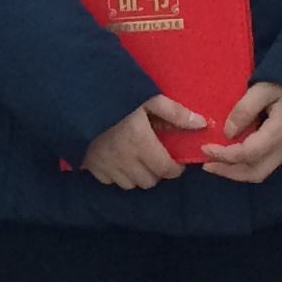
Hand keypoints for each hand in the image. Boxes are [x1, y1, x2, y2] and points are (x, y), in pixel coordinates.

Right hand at [81, 93, 201, 190]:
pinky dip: (117, 176)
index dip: (175, 169)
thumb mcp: (148, 98)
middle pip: (149, 182)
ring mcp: (106, 165)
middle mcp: (125, 160)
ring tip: (137, 161)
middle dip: (156, 173)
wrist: (80, 98)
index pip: (166, 170)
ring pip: (129, 185)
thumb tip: (201, 124)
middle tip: (156, 158)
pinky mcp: (91, 166)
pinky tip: (118, 161)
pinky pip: (109, 181)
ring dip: (137, 176)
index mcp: (141, 144)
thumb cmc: (117, 97)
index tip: (175, 162)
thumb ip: (175, 112)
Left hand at [203, 80, 281, 184]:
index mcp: (281, 132)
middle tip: (207, 165)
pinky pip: (267, 165)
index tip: (205, 148)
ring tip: (216, 164)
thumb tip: (227, 132)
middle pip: (255, 173)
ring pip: (261, 172)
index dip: (224, 155)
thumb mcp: (264, 87)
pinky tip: (235, 156)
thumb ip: (244, 109)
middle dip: (228, 172)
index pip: (248, 153)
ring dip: (237, 172)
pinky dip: (248, 165)